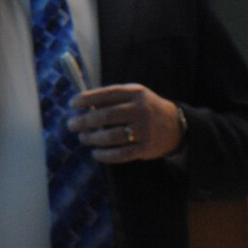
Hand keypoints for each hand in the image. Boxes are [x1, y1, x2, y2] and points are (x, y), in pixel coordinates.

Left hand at [69, 84, 184, 163]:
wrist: (176, 125)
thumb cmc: (145, 108)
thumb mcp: (133, 95)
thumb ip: (111, 98)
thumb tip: (83, 104)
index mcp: (135, 93)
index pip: (106, 94)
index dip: (86, 99)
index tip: (71, 104)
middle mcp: (140, 110)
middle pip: (106, 116)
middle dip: (84, 121)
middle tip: (71, 124)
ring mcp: (144, 129)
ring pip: (111, 136)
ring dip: (92, 138)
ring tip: (82, 138)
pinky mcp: (146, 148)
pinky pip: (121, 154)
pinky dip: (105, 155)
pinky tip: (96, 153)